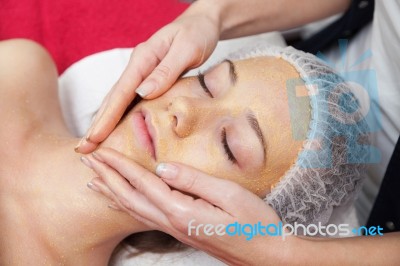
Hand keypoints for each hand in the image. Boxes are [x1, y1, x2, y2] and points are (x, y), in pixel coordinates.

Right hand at [75, 3, 219, 153]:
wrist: (202, 23)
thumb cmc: (197, 34)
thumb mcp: (186, 50)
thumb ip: (166, 71)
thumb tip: (142, 93)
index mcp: (144, 59)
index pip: (121, 92)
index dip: (107, 117)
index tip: (94, 137)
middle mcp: (138, 66)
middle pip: (112, 98)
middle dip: (97, 124)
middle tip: (82, 148)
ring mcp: (140, 72)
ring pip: (117, 100)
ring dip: (103, 122)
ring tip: (91, 144)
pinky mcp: (147, 79)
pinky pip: (129, 100)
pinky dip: (118, 116)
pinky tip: (113, 129)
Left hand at [82, 148, 294, 264]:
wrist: (265, 254)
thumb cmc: (254, 223)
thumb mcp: (229, 195)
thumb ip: (194, 180)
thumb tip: (163, 166)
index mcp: (181, 210)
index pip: (142, 182)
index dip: (119, 165)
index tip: (99, 150)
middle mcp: (172, 221)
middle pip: (130, 196)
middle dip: (106, 176)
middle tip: (86, 159)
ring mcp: (175, 228)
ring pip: (133, 208)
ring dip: (112, 191)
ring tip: (93, 180)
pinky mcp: (181, 229)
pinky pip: (144, 216)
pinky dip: (127, 205)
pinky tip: (122, 202)